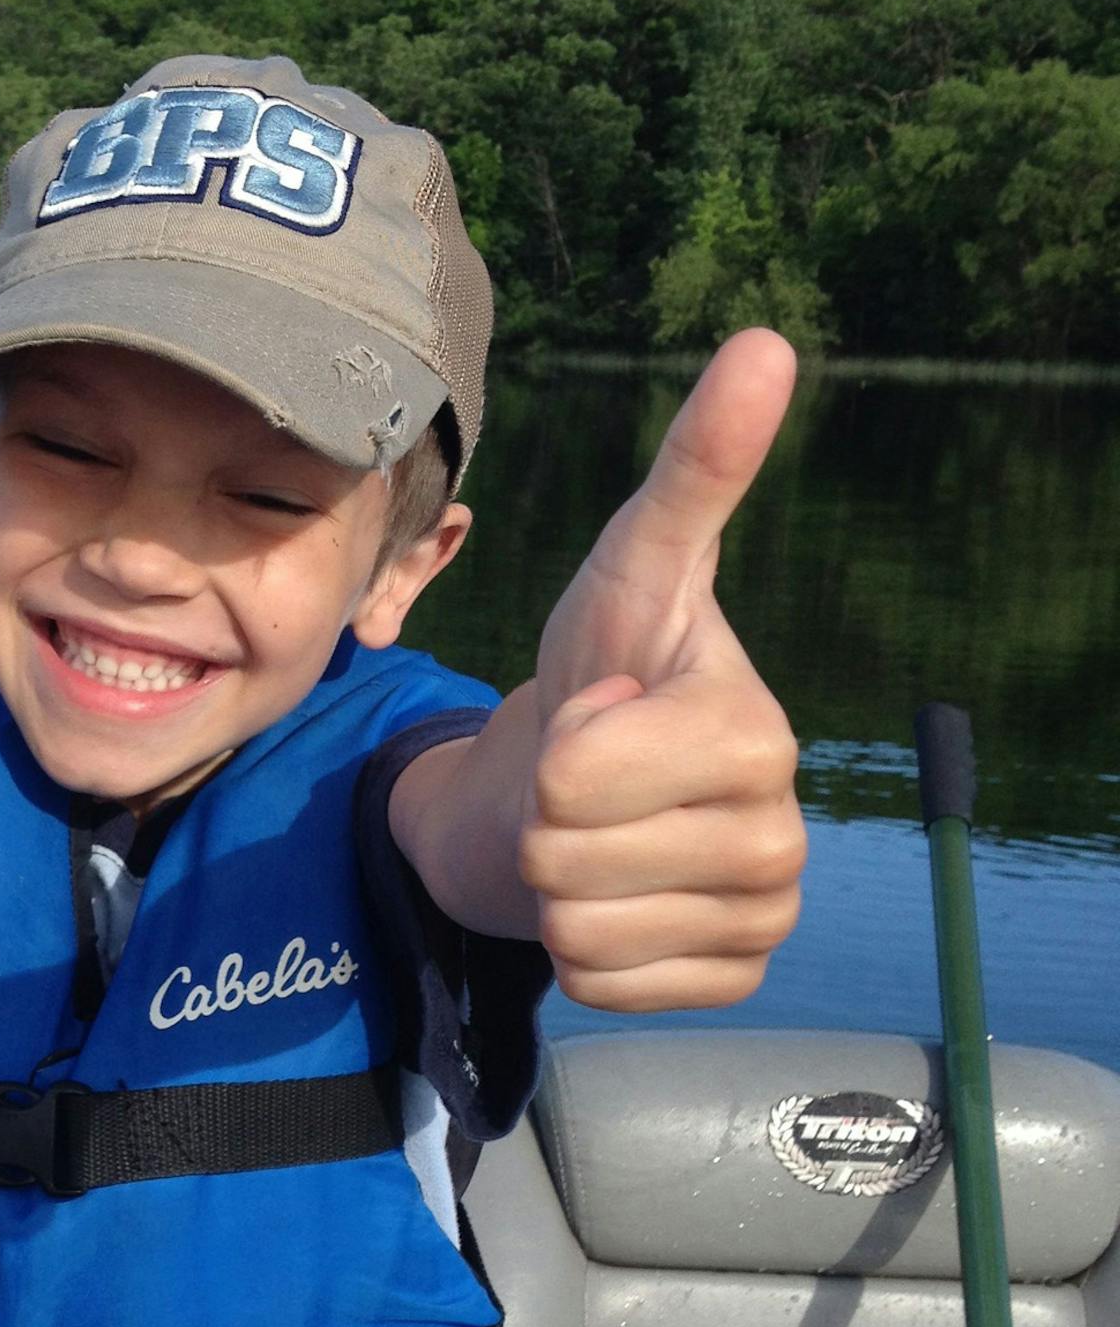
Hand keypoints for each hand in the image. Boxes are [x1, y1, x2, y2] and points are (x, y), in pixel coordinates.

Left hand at [519, 330, 806, 1009]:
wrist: (565, 788)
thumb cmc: (593, 672)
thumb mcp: (626, 571)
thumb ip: (692, 472)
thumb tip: (765, 343)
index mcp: (755, 733)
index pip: (578, 770)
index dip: (554, 741)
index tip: (597, 711)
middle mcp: (782, 836)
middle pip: (563, 856)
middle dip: (545, 818)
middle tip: (581, 785)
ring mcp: (762, 919)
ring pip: (574, 929)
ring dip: (557, 884)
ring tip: (596, 837)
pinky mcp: (726, 983)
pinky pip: (597, 983)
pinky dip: (579, 949)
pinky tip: (616, 897)